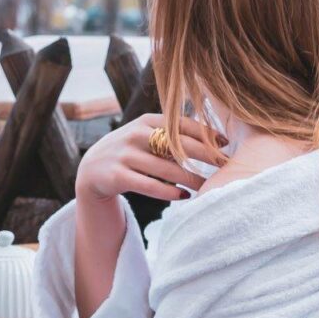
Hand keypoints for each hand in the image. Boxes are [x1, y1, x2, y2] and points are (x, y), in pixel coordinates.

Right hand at [75, 113, 226, 203]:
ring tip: (208, 186)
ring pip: (166, 168)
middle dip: (205, 155)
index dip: (205, 133)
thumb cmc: (131, 152)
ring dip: (190, 178)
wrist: (92, 170)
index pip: (181, 124)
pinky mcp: (117, 176)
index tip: (226, 144)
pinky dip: (168, 192)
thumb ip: (172, 135)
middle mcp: (135, 135)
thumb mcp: (146, 137)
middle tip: (226, 165)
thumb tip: (215, 139)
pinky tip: (184, 196)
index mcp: (146, 121)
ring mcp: (124, 155)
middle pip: (177, 144)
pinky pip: (149, 185)